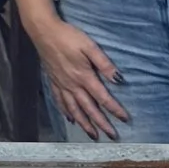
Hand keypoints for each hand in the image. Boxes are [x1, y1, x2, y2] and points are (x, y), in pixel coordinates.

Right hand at [25, 8, 126, 138]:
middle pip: (88, 108)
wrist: (43, 31)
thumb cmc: (68, 36)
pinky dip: (66, 112)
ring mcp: (61, 84)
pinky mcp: (53, 81)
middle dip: (101, 123)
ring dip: (84, 123)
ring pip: (74, 109)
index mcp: (84, 76)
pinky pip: (60, 101)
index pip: (102, 97)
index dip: (114, 109)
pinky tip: (70, 118)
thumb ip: (104, 64)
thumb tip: (119, 80)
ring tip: (92, 135)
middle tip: (111, 136)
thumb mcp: (89, 46)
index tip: (125, 119)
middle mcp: (72, 84)